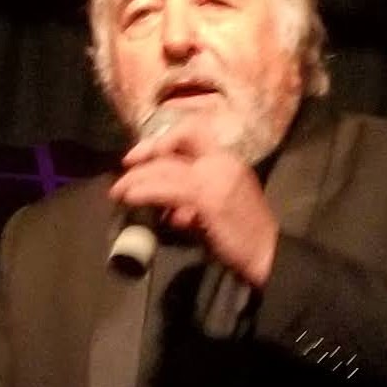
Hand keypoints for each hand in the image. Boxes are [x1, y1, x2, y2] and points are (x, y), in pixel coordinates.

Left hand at [110, 137, 278, 290]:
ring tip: (118, 192)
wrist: (267, 253)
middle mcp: (222, 161)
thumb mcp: (219, 209)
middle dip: (142, 158)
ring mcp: (216, 177)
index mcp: (227, 160)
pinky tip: (131, 198)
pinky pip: (168, 189)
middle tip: (122, 177)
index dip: (162, 139)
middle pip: (174, 145)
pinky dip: (145, 191)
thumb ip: (194, 204)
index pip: (191, 132)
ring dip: (137, 179)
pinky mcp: (209, 198)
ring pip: (167, 168)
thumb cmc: (245, 235)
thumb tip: (170, 212)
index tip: (140, 155)